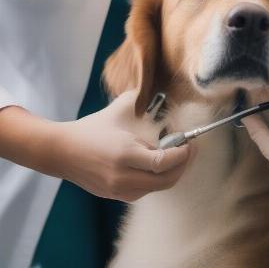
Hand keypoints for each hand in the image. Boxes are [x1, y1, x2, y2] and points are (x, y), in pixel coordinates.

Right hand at [55, 90, 191, 201]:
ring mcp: (118, 190)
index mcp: (125, 154)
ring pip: (156, 188)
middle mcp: (123, 177)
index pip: (163, 162)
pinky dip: (156, 180)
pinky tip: (159, 165)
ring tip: (176, 157)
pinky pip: (144, 191)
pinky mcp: (115, 196)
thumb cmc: (92, 128)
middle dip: (182, 166)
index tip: (190, 144)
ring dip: (170, 174)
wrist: (61, 151)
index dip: (182, 155)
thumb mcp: (119, 110)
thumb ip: (142, 101)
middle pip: (165, 180)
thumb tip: (163, 89)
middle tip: (189, 151)